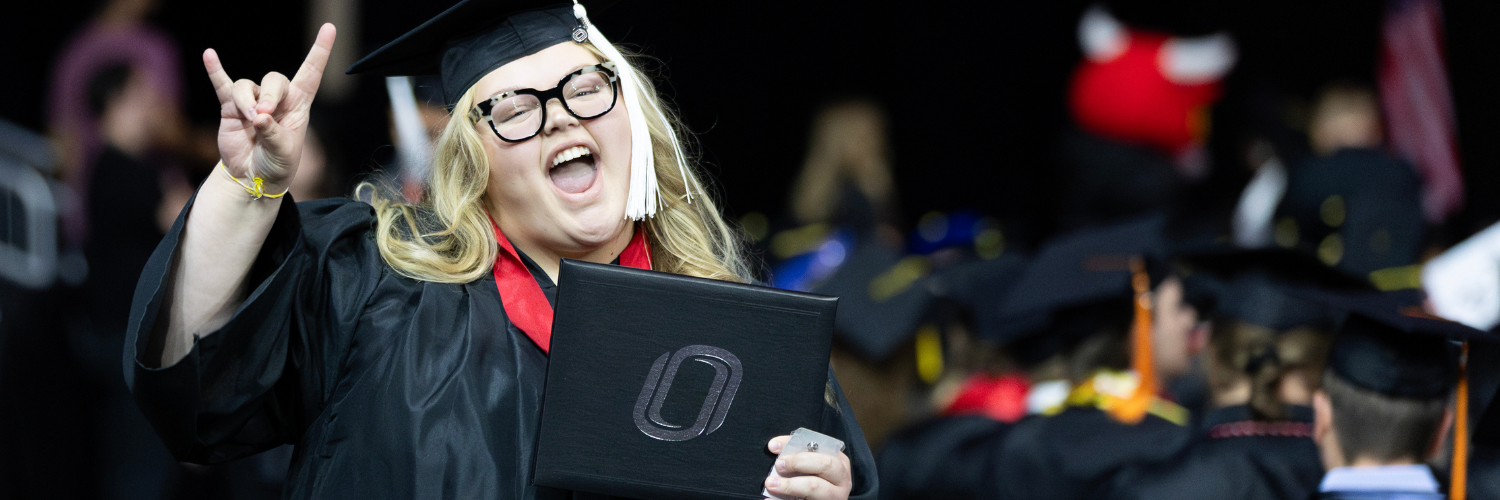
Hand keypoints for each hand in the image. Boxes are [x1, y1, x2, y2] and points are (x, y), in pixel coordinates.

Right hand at [205, 23, 335, 193]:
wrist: (254, 177)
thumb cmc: (277, 163)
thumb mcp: (283, 153)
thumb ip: (274, 135)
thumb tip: (260, 118)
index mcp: (299, 106)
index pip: (311, 73)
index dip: (320, 51)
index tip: (329, 29)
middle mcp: (277, 99)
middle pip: (274, 79)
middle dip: (270, 95)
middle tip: (264, 116)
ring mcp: (253, 101)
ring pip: (247, 85)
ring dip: (247, 101)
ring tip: (250, 121)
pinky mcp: (231, 108)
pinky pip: (223, 85)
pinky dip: (216, 71)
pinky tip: (210, 55)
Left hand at [763, 435, 852, 499]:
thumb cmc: (815, 481)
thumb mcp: (812, 465)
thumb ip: (798, 455)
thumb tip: (774, 446)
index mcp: (839, 462)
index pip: (818, 446)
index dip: (794, 444)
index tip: (773, 446)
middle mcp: (841, 479)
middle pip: (824, 464)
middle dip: (797, 462)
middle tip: (778, 465)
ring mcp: (835, 496)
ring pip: (814, 486)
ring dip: (789, 484)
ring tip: (771, 484)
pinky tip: (770, 499)